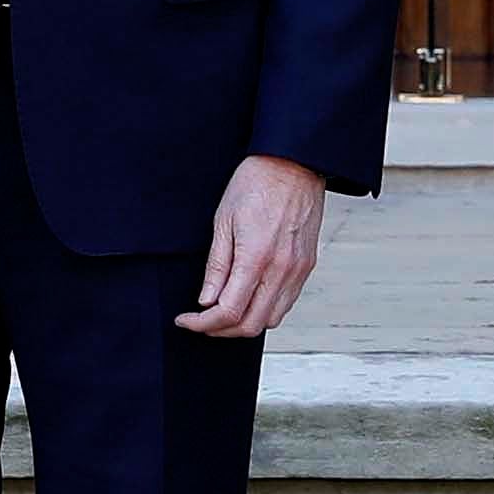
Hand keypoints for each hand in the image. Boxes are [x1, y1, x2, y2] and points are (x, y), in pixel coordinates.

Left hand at [177, 154, 326, 339]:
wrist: (294, 163)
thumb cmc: (255, 184)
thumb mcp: (223, 221)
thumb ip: (217, 266)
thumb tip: (206, 300)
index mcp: (257, 258)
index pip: (229, 311)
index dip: (202, 323)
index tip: (186, 320)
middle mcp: (282, 270)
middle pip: (251, 325)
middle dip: (221, 330)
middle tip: (200, 321)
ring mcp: (298, 270)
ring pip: (271, 319)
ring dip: (244, 323)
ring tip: (222, 311)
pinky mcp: (307, 265)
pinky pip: (286, 302)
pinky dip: (264, 310)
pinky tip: (247, 297)